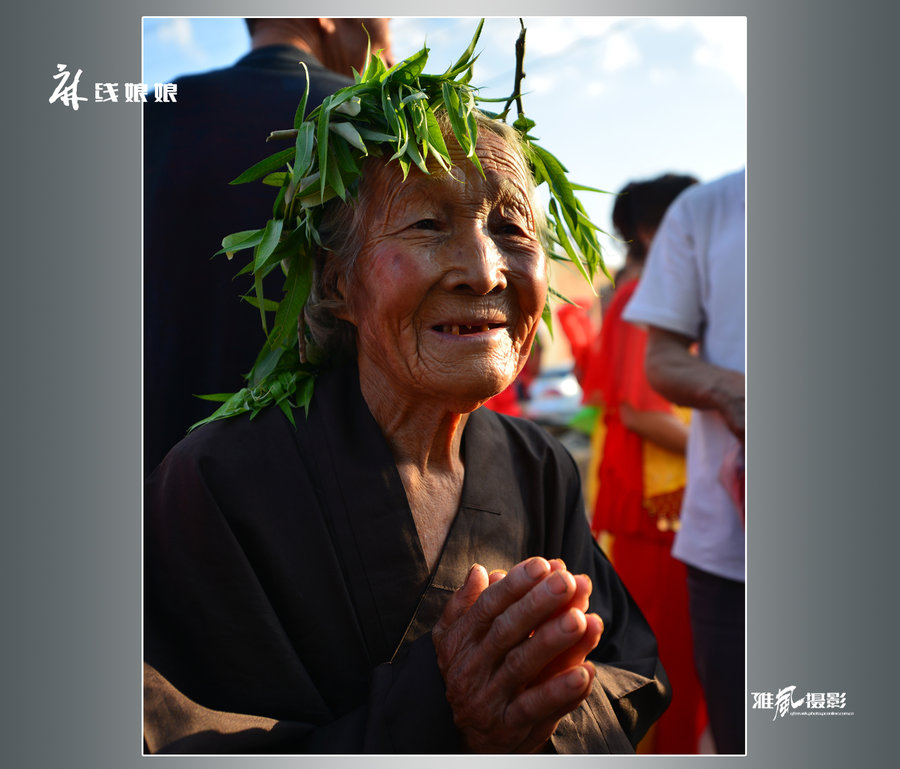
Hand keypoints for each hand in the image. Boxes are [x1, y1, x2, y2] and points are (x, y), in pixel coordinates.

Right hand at [432, 558, 600, 752]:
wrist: (460, 739)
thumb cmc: (466, 673)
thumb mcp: (454, 639)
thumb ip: (467, 605)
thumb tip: (479, 571)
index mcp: (462, 641)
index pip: (488, 607)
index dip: (516, 584)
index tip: (543, 564)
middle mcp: (473, 668)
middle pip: (507, 631)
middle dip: (539, 604)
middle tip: (567, 581)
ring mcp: (491, 698)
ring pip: (524, 666)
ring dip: (555, 642)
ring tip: (582, 619)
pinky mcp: (511, 728)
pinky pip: (538, 708)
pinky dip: (562, 691)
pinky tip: (587, 671)